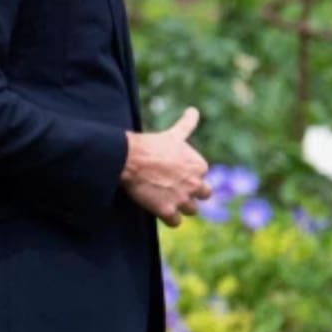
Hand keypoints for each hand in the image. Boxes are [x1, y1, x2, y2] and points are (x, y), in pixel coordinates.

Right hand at [120, 107, 210, 227]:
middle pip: (203, 195)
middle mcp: (195, 183)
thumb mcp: (172, 135)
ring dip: (180, 206)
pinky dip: (169, 218)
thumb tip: (194, 110)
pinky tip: (158, 209)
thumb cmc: (150, 145)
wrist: (128, 158)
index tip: (174, 171)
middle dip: (191, 193)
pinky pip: (175, 222)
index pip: (202, 175)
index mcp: (199, 165)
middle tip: (173, 187)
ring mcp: (183, 199)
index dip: (188, 174)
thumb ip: (187, 124)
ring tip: (165, 198)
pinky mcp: (168, 211)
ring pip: (191, 210)